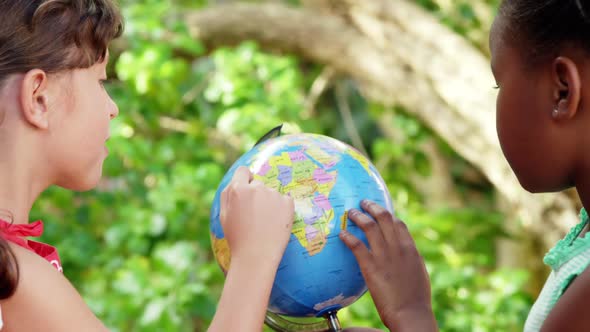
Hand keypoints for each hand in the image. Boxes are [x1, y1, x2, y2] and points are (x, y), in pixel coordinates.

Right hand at [220, 166, 294, 265]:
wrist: (256, 256)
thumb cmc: (237, 238)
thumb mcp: (224, 215)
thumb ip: (228, 194)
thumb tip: (236, 180)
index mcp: (238, 189)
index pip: (243, 171)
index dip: (245, 179)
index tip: (248, 188)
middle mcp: (256, 188)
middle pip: (258, 184)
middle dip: (257, 195)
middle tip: (255, 217)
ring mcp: (273, 194)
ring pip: (271, 194)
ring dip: (269, 203)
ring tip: (265, 224)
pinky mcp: (288, 203)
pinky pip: (284, 201)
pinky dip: (282, 209)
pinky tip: (276, 224)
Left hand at [339, 200, 436, 331]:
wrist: (411, 313)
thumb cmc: (416, 299)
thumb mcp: (418, 274)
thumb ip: (410, 260)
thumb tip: (405, 255)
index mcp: (411, 249)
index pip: (398, 224)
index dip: (387, 215)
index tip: (379, 212)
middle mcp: (398, 247)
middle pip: (384, 218)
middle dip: (372, 207)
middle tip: (363, 203)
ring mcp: (384, 256)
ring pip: (369, 226)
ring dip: (358, 216)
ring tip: (349, 213)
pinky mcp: (371, 267)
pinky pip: (356, 245)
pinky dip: (348, 237)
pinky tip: (341, 234)